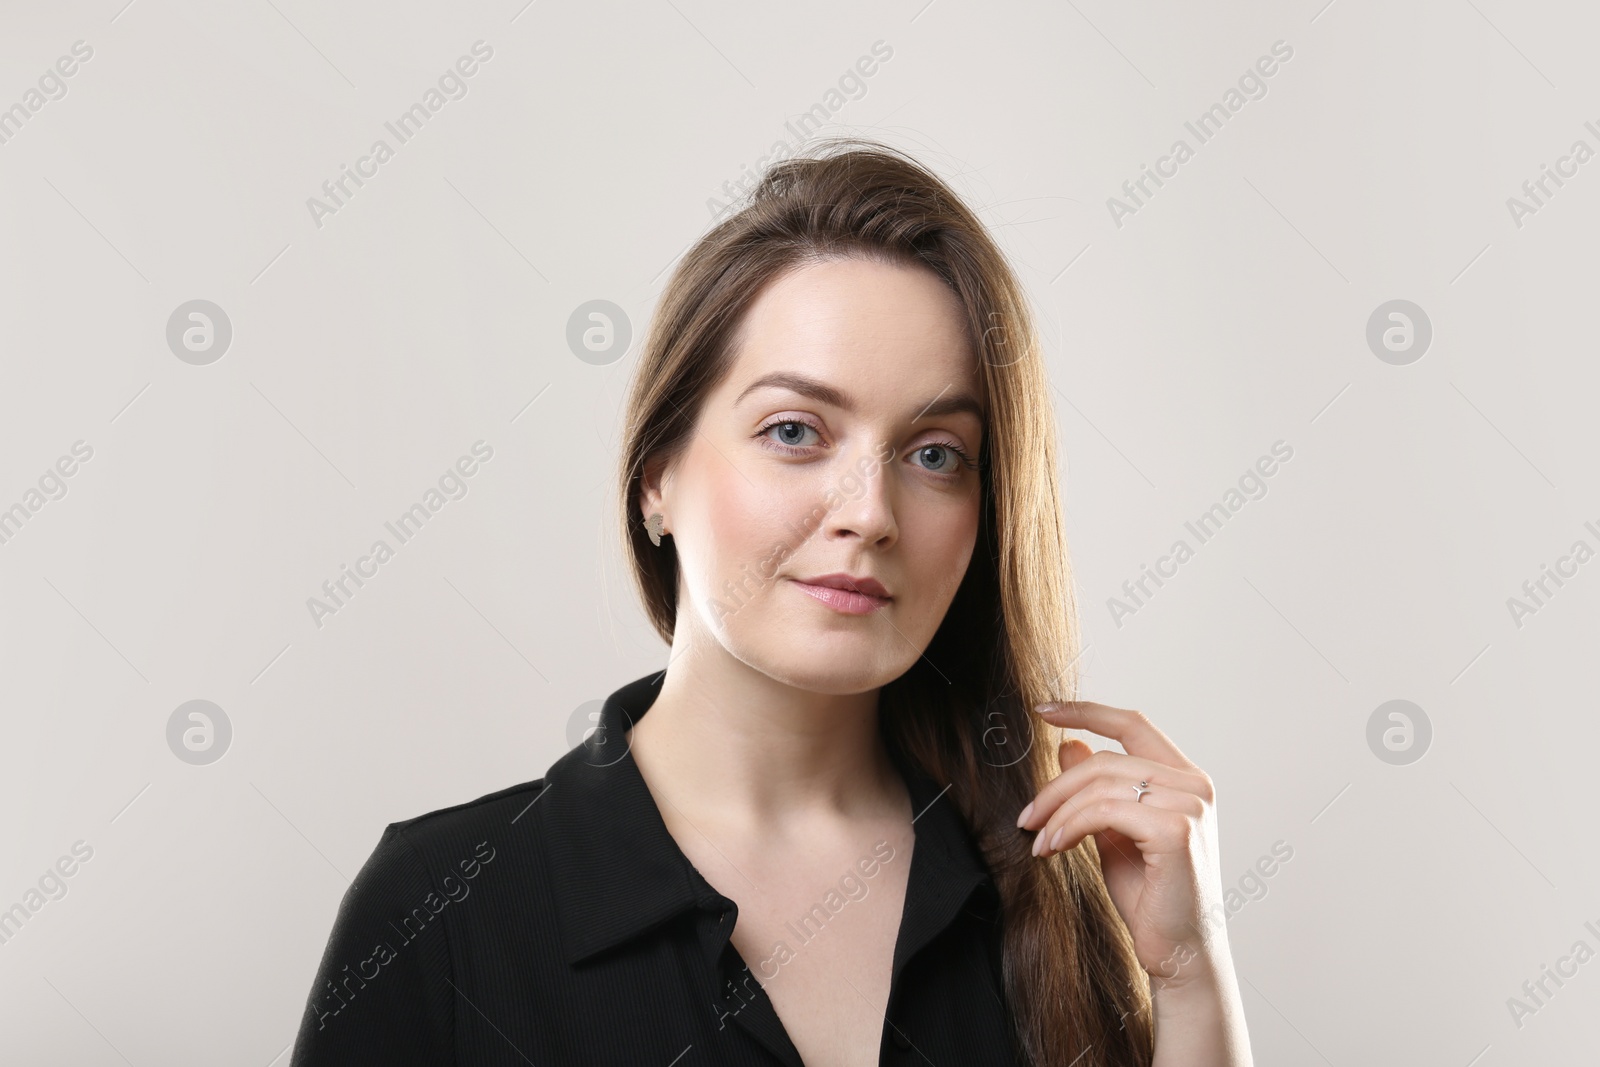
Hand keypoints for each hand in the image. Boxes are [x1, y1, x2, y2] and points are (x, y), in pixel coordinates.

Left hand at [1017, 700, 1225, 987]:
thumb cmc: (1150, 896)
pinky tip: (1052, 849)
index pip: (1132, 724)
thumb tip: (1067, 745)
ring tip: (1040, 842)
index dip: (1086, 710)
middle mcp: (1194, 784)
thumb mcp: (1113, 831)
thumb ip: (1096, 790)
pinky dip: (1069, 827)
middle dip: (1055, 787)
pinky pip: (1104, 811)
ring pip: (1100, 785)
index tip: (1042, 709)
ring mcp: (1190, 804)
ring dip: (1058, 813)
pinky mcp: (1176, 830)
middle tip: (1026, 817)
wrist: (1178, 951)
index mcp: (1184, 777)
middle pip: (1104, 758)